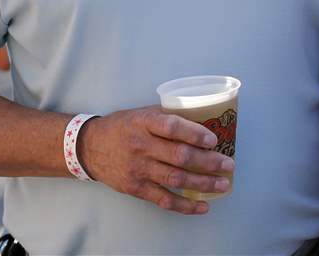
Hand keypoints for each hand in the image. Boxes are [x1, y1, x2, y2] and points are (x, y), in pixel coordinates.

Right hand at [78, 106, 233, 214]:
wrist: (90, 147)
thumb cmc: (122, 126)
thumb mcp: (140, 113)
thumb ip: (166, 116)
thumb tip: (201, 118)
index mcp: (143, 122)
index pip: (171, 127)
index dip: (193, 133)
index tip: (213, 139)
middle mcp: (141, 146)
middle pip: (178, 156)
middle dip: (207, 161)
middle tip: (228, 164)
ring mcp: (138, 169)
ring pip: (175, 179)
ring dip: (202, 183)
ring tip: (223, 184)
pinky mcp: (136, 188)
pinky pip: (164, 199)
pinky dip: (185, 205)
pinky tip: (203, 206)